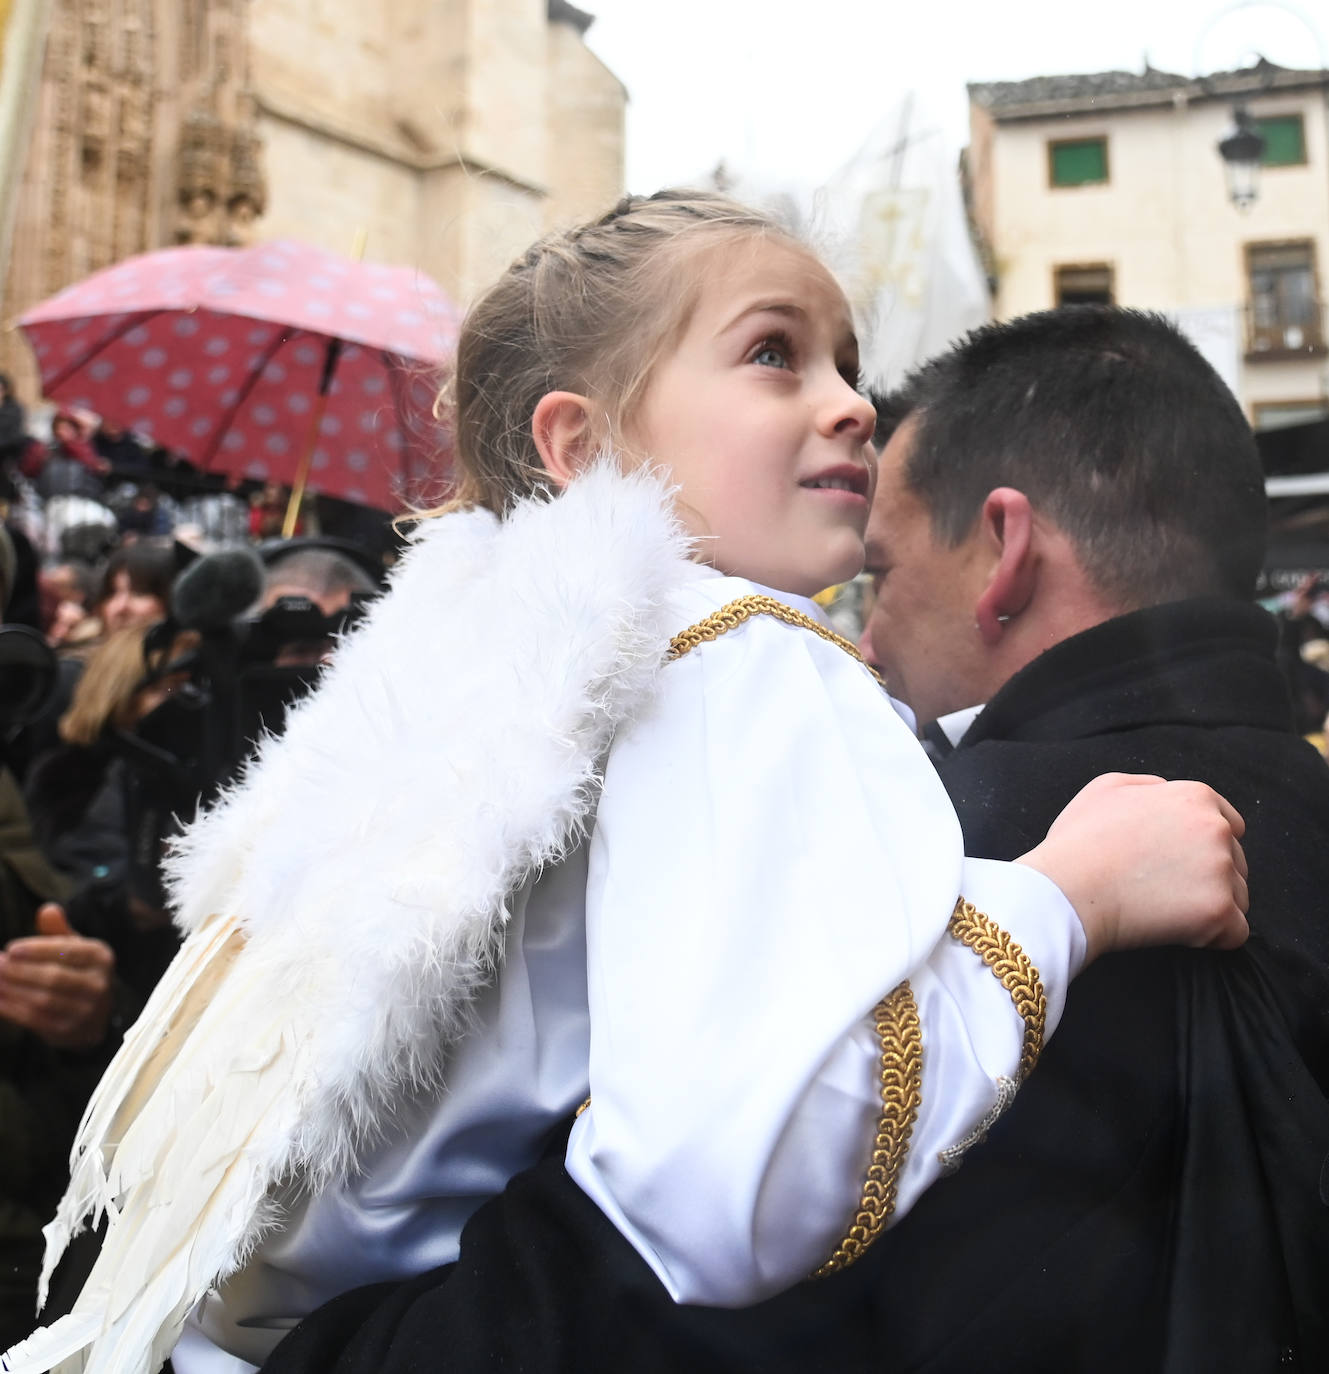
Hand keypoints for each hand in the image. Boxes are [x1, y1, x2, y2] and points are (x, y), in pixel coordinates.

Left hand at [0, 903, 114, 1049]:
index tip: (10, 948)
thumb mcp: (74, 948)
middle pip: (54, 977)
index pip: (68, 951)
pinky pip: (36, 1019)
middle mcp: (99, 984)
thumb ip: (58, 930)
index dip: (38, 950)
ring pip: (43, 1000)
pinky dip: (12, 1009)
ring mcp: (86, 1010)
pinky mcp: (69, 1030)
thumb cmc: (77, 972)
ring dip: (13, 990)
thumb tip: (47, 910)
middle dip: (20, 971)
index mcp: (101, 958)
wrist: (93, 1017)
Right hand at [1017, 774, 1248, 964]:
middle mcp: (1216, 829)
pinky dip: (1211, 938)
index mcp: (1194, 797)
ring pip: (1238, 897)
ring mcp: (1221, 871)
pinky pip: (1235, 933)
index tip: (1178, 863)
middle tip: (1161, 888)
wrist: (1066, 889)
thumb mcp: (1105, 788)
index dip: (1204, 848)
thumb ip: (1150, 785)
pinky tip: (1176, 930)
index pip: (1230, 826)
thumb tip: (1169, 792)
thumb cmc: (1079, 842)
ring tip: (1163, 909)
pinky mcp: (1219, 911)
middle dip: (1208, 877)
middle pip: (1236, 862)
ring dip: (1210, 907)